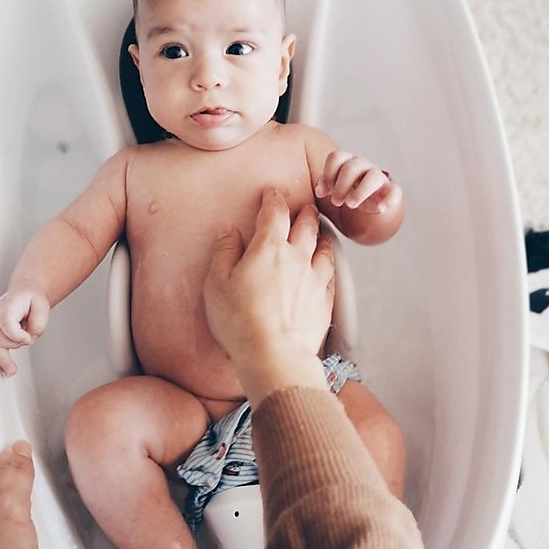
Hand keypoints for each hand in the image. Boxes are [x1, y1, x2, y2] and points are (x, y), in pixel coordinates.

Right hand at [0, 284, 49, 375]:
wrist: (25, 292)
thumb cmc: (32, 298)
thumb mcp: (42, 305)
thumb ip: (38, 321)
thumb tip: (31, 336)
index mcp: (7, 305)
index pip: (6, 322)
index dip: (17, 335)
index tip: (29, 338)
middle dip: (14, 342)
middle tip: (29, 338)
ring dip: (5, 356)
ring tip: (12, 370)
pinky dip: (0, 361)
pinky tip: (6, 372)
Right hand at [203, 188, 334, 405]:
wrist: (274, 356)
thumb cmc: (239, 321)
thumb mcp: (217, 284)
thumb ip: (224, 253)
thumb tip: (230, 232)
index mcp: (268, 248)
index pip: (274, 212)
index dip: (273, 199)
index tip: (271, 193)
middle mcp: (297, 257)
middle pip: (306, 225)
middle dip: (304, 212)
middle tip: (303, 207)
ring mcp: (314, 279)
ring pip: (324, 248)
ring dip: (320, 236)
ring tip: (319, 233)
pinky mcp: (324, 301)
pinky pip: (331, 275)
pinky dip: (328, 265)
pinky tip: (326, 267)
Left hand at [315, 151, 401, 214]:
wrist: (367, 207)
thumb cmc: (346, 192)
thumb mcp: (332, 188)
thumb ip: (323, 185)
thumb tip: (320, 190)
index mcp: (346, 162)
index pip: (336, 157)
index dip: (328, 173)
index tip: (326, 191)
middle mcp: (363, 166)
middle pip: (352, 167)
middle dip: (341, 186)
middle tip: (336, 202)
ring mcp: (378, 177)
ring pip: (374, 176)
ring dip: (361, 191)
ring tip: (351, 204)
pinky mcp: (390, 190)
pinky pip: (395, 190)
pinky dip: (389, 199)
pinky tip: (381, 208)